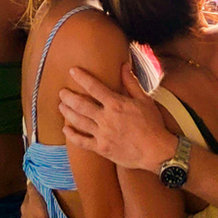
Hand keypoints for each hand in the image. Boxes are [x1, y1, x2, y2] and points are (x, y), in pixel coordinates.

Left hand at [20, 181, 49, 217]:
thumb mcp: (36, 200)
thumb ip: (32, 190)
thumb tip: (29, 178)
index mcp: (24, 206)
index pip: (28, 193)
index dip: (34, 188)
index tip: (41, 183)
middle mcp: (23, 216)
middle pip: (30, 204)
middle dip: (36, 199)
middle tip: (45, 195)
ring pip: (32, 214)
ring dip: (37, 210)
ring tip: (46, 207)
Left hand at [59, 64, 177, 172]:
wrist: (156, 151)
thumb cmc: (152, 124)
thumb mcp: (145, 100)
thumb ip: (131, 83)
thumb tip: (124, 65)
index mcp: (116, 104)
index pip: (94, 87)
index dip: (82, 78)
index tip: (72, 71)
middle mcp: (106, 118)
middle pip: (81, 105)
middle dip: (69, 97)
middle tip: (62, 92)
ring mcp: (102, 135)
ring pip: (79, 121)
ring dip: (67, 113)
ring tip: (61, 106)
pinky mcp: (101, 148)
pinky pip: (82, 142)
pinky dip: (72, 136)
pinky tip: (66, 130)